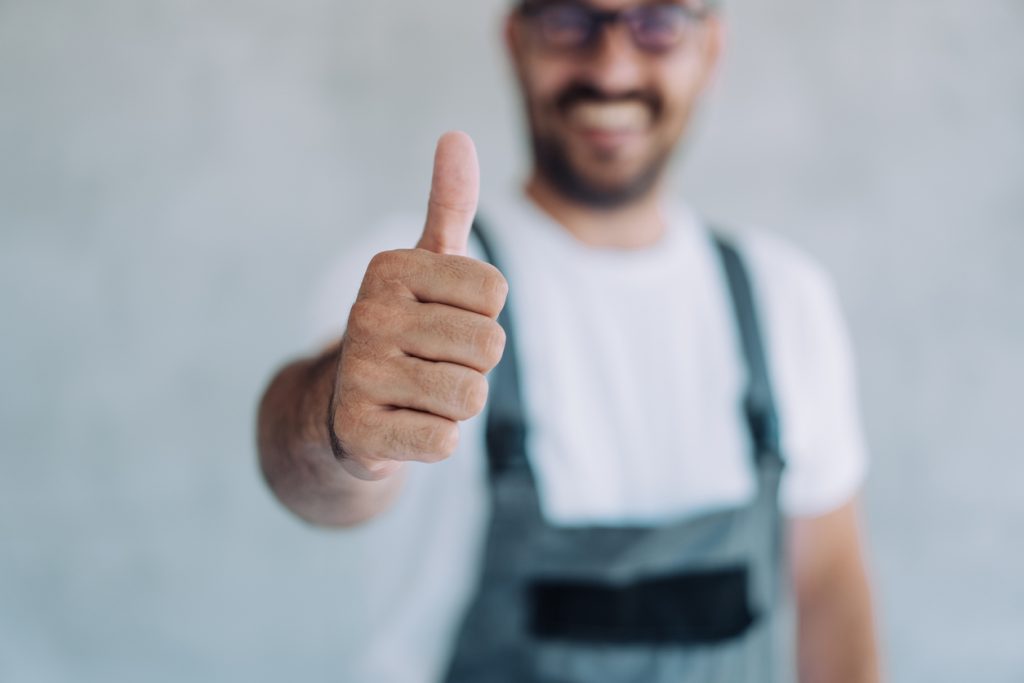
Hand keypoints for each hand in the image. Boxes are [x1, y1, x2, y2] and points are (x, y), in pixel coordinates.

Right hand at [329, 132, 507, 480]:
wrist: (344, 408)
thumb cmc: (406, 330)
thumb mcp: (428, 266)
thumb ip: (449, 205)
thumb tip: (456, 135)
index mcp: (391, 268)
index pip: (496, 291)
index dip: (483, 315)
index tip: (444, 319)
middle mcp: (368, 313)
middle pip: (489, 345)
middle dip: (475, 363)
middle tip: (433, 363)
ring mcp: (359, 373)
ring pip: (471, 396)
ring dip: (457, 404)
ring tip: (419, 393)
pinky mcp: (359, 431)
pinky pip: (445, 441)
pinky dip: (436, 440)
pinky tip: (404, 425)